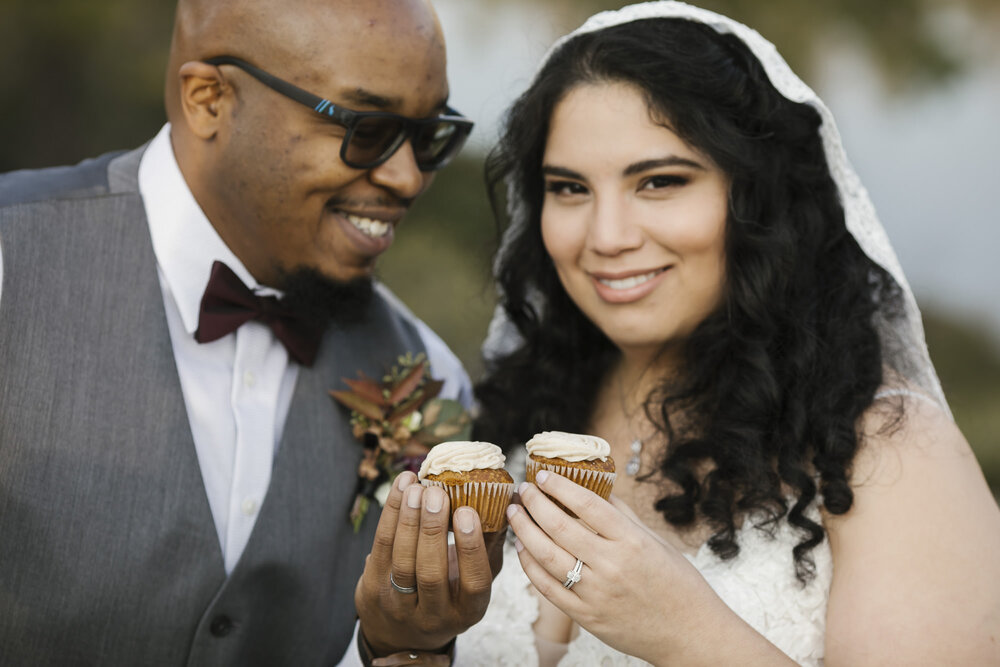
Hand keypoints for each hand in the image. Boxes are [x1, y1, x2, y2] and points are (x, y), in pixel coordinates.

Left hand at [354, 471, 504, 655]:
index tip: (467, 512)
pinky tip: (401, 489)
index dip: (471, 547)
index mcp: (467, 611)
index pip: (473, 583)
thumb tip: (506, 497)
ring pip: (402, 562)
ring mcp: (399, 606)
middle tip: (437, 494)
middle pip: (431, 573)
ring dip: (408, 521)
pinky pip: (381, 549)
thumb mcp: (473, 579)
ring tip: (416, 489)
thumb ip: (489, 544)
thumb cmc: (448, 594)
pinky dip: (390, 514)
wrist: (399, 632)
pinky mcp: (373, 589)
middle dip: (433, 530)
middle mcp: (433, 615)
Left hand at [507, 470, 778, 665]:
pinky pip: (548, 588)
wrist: (689, 634)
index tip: (543, 475)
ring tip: (515, 513)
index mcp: (632, 542)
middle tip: (523, 490)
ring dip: (525, 531)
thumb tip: (596, 489)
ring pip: (547, 556)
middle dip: (535, 504)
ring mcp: (596, 593)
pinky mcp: (586, 617)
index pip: (588, 505)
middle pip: (560, 527)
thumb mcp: (656, 541)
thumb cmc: (678, 584)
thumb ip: (623, 515)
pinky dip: (530, 566)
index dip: (561, 487)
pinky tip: (523, 549)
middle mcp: (612, 566)